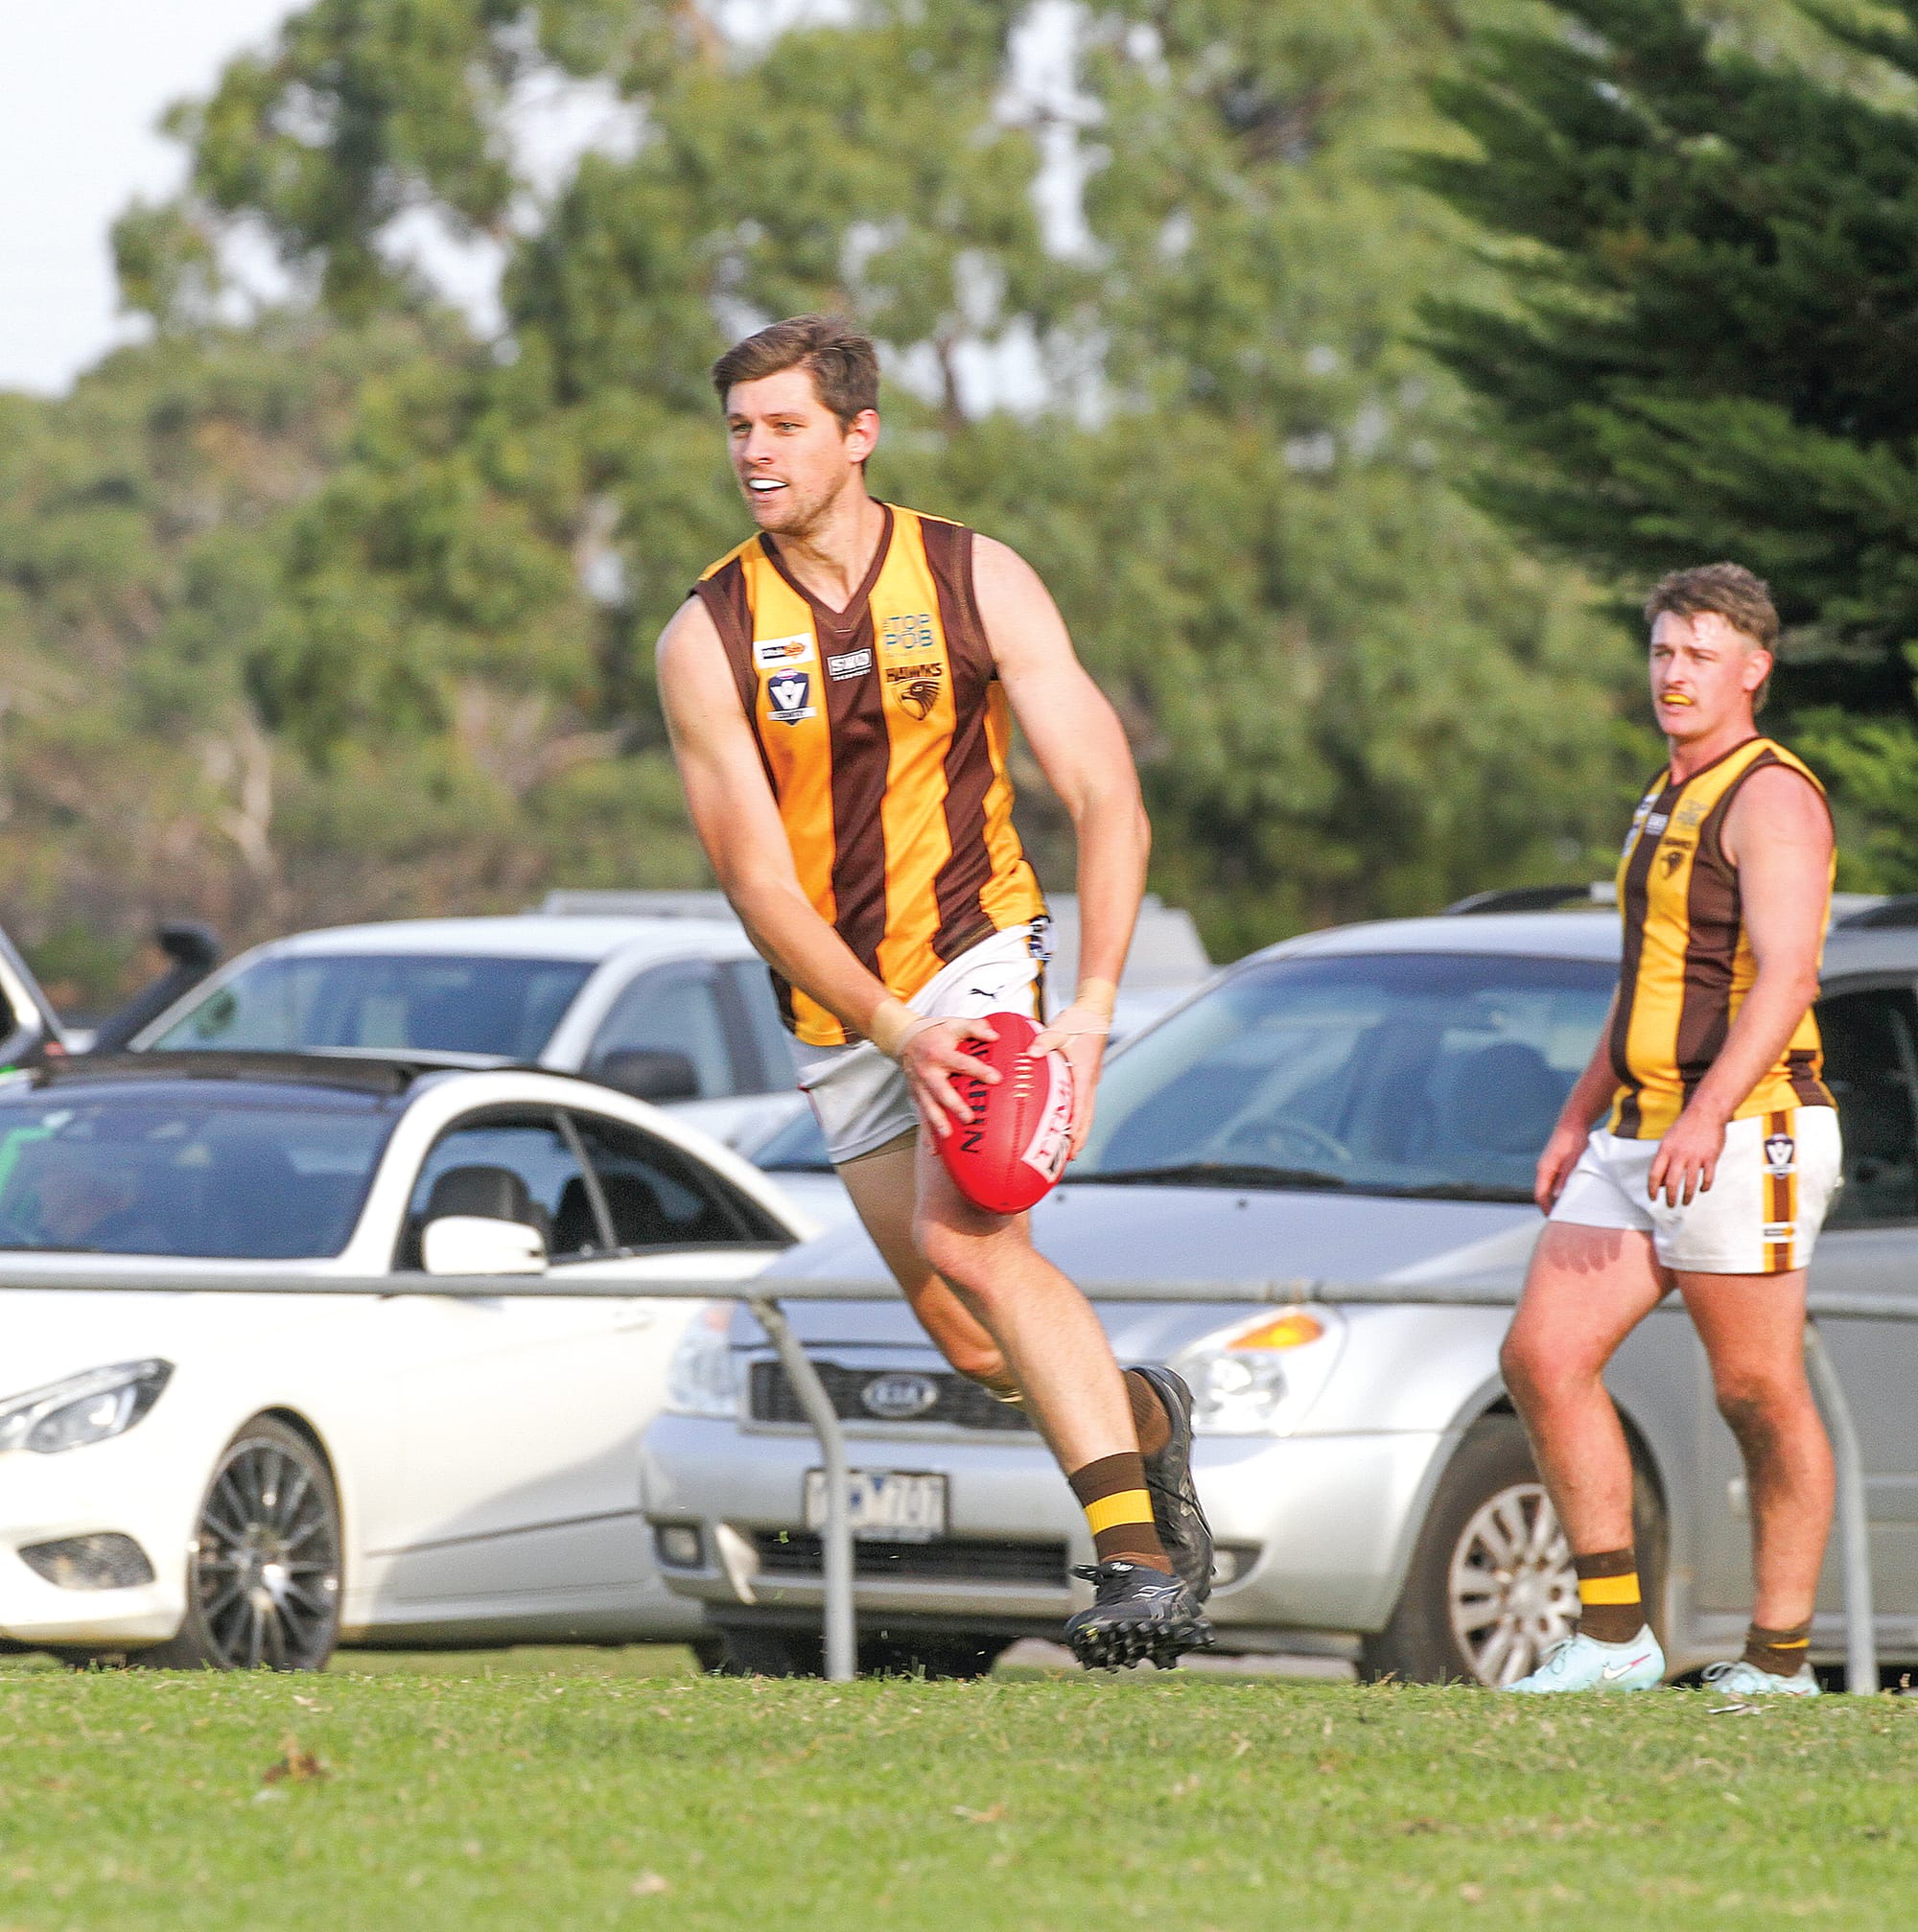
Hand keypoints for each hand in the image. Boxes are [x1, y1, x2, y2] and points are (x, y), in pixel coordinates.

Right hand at [898, 1015, 999, 1139]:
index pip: (962, 1063)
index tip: (996, 1079)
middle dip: (954, 1105)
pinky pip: (921, 1116)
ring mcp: (920, 1086)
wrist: (904, 1038)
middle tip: (968, 1117)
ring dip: (937, 1122)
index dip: (979, 1070)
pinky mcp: (916, 1096)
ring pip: (928, 1107)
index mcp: (940, 1053)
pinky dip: (926, 1134)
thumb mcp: (954, 1024)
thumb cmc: (935, 1032)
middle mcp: (928, 1071)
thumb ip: (975, 1027)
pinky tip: (934, 1149)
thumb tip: (995, 1036)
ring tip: (947, 1136)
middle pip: (941, 1090)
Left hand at [1031, 1000, 1109, 1157]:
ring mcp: (1089, 1080)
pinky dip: (1074, 1116)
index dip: (1076, 1128)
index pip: (1081, 1107)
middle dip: (1079, 1138)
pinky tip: (1062, 1124)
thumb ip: (1045, 1041)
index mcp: (1085, 1074)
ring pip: (1085, 1112)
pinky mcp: (1085, 1077)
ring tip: (1067, 1149)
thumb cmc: (1078, 1020)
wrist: (1094, 1012)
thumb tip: (1031, 1053)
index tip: (1071, 1145)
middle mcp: (1089, 1081)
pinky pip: (1080, 1102)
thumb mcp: (1060, 1029)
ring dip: (1078, 1130)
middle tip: (1069, 1158)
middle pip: (1086, 1117)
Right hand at [1534, 1120, 1587, 1213]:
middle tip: (1563, 1220)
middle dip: (1550, 1207)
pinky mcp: (1555, 1163)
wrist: (1574, 1122)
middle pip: (1542, 1193)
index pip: (1540, 1195)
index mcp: (1544, 1168)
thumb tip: (1556, 1197)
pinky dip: (1559, 1190)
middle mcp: (1543, 1168)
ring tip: (1569, 1210)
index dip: (1546, 1209)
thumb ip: (1564, 1179)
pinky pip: (1553, 1181)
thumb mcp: (1573, 1161)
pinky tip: (1571, 1194)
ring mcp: (1548, 1165)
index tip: (1555, 1221)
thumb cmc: (1575, 1140)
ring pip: (1548, 1187)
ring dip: (1555, 1198)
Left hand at [1647, 1105, 1726, 1206]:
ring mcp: (1696, 1156)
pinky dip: (1705, 1186)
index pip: (1655, 1173)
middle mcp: (1679, 1154)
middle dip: (1670, 1197)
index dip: (1652, 1188)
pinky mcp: (1711, 1157)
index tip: (1653, 1198)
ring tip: (1685, 1202)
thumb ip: (1664, 1158)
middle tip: (1670, 1205)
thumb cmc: (1685, 1127)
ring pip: (1690, 1183)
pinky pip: (1708, 1177)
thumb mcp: (1669, 1139)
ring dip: (1687, 1196)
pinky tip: (1702, 1189)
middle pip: (1672, 1182)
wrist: (1706, 1112)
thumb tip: (1661, 1180)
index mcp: (1665, 1149)